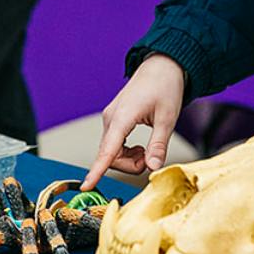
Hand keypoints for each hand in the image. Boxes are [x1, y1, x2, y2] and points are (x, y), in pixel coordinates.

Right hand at [82, 54, 185, 190]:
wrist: (161, 68)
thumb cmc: (165, 87)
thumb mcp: (167, 118)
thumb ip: (158, 145)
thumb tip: (153, 167)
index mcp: (122, 117)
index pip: (107, 151)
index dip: (96, 170)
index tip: (86, 185)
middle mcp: (110, 119)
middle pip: (111, 156)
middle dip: (131, 165)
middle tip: (152, 157)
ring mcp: (110, 119)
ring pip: (112, 153)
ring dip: (130, 160)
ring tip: (148, 150)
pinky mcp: (114, 121)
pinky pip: (114, 145)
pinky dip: (127, 152)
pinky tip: (140, 147)